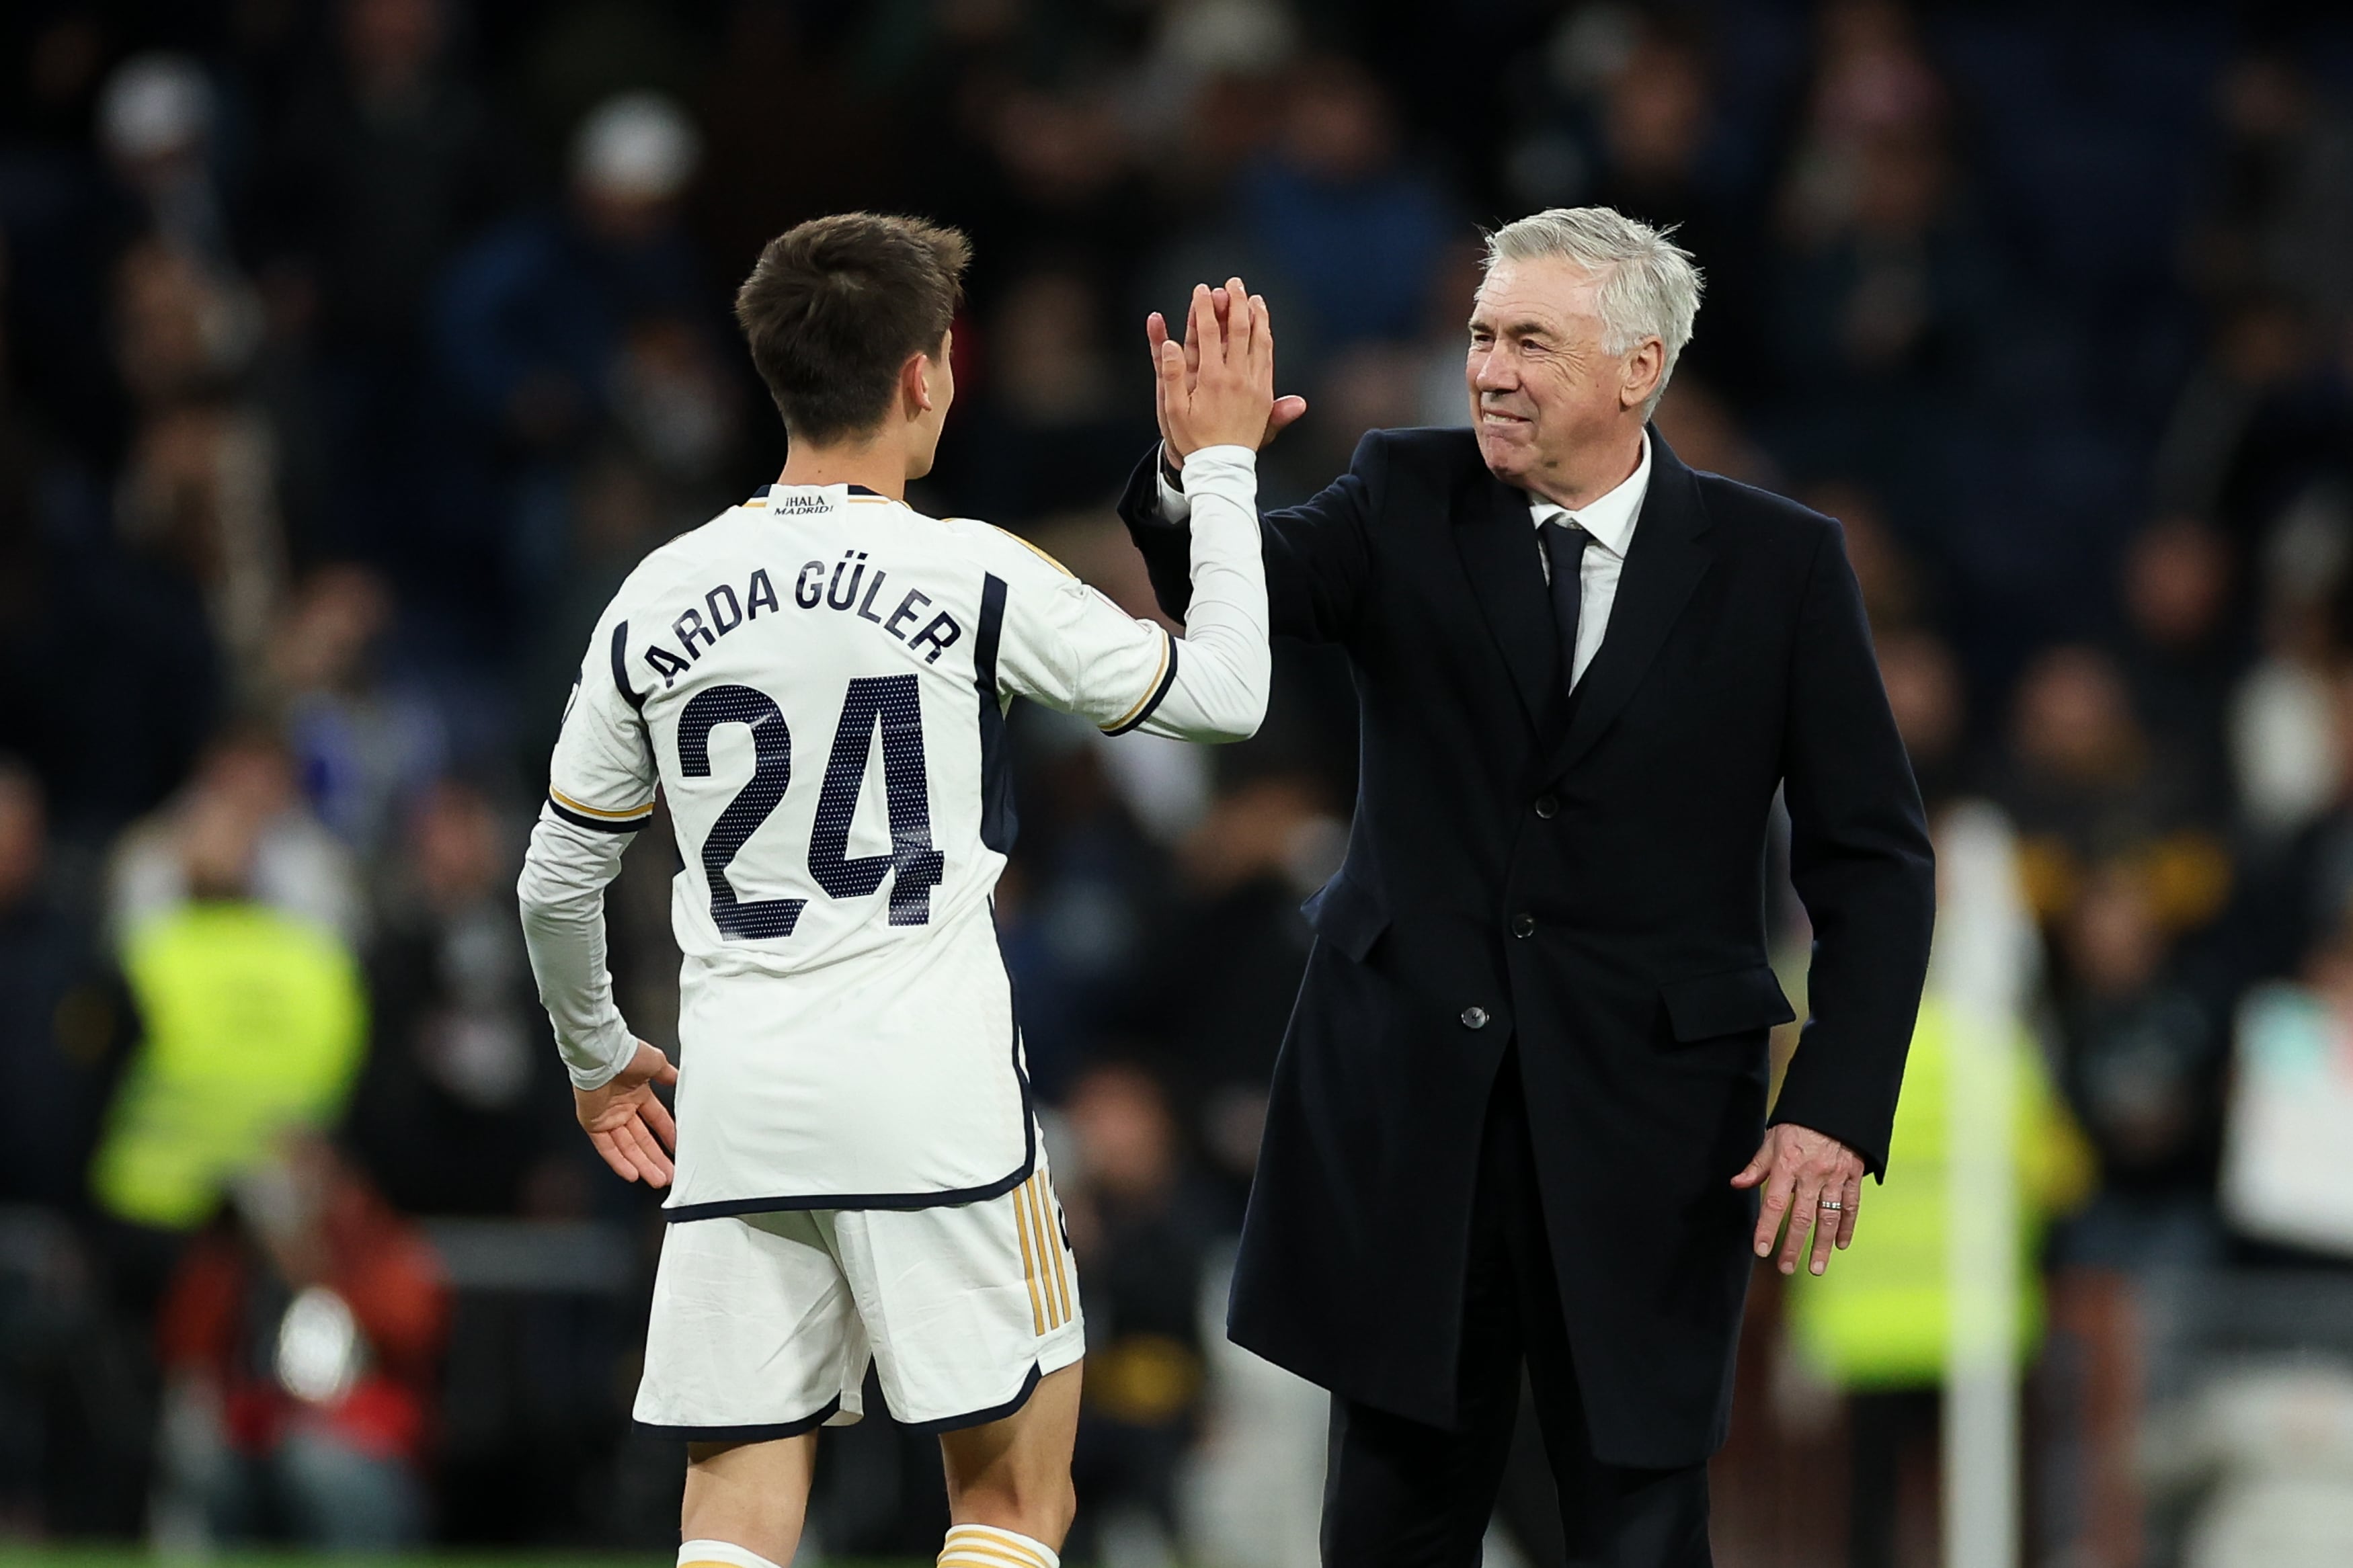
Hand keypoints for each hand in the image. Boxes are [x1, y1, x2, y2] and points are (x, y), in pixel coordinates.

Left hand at [575, 1039, 678, 1187]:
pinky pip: (607, 1148)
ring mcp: (608, 1117)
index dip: (667, 1135)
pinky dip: (619, 1162)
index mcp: (637, 1093)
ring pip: (627, 1147)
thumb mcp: (656, 1063)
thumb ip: (667, 1075)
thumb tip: (680, 1079)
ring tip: (657, 1180)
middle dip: (656, 1158)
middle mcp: (622, 1108)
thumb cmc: (627, 1053)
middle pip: (642, 1140)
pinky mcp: (593, 1124)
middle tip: (669, 1175)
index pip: (656, 1120)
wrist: (602, 1052)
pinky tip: (633, 1174)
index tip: (678, 1149)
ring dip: (642, 1165)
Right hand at [1147, 279, 1306, 460]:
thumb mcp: (1173, 410)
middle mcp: (1236, 377)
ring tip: (1254, 298)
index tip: (1203, 289)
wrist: (1221, 468)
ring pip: (1259, 341)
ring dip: (1257, 316)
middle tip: (1233, 283)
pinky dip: (1267, 339)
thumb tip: (1171, 344)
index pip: (1209, 333)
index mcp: (1211, 378)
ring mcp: (1254, 385)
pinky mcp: (1265, 395)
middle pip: (1239, 329)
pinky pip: (1268, 360)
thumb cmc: (1192, 439)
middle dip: (1236, 303)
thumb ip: (1171, 375)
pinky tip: (1265, 328)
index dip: (1205, 308)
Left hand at [1731, 1123, 1865, 1276]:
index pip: (1774, 1204)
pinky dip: (1846, 1227)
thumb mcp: (1772, 1139)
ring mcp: (1835, 1176)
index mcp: (1787, 1165)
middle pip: (1802, 1217)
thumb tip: (1737, 1184)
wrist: (1834, 1104)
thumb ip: (1756, 1166)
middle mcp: (1811, 1174)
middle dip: (1793, 1246)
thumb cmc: (1798, 1124)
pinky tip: (1840, 1244)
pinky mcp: (1853, 1175)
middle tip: (1785, 1268)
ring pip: (1828, 1217)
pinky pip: (1851, 1206)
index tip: (1761, 1250)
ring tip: (1815, 1268)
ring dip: (1821, 1245)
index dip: (1767, 1228)